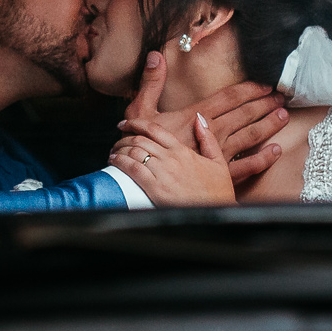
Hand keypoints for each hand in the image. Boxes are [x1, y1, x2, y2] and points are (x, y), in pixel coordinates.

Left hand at [109, 113, 237, 206]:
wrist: (216, 211)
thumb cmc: (218, 190)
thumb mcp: (218, 161)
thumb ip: (208, 139)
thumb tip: (199, 119)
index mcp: (182, 151)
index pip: (154, 129)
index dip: (135, 123)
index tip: (125, 124)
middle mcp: (171, 158)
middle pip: (140, 140)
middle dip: (123, 138)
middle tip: (116, 143)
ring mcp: (162, 172)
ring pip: (133, 152)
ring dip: (119, 149)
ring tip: (113, 153)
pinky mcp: (155, 187)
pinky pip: (132, 169)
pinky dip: (119, 162)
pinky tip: (113, 161)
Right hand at [122, 50, 285, 183]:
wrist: (137, 176)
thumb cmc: (136, 143)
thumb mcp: (139, 110)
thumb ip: (151, 82)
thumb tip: (155, 55)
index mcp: (194, 116)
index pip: (228, 97)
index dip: (249, 89)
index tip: (265, 84)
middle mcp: (210, 133)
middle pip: (244, 114)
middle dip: (264, 104)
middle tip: (281, 97)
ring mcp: (216, 154)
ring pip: (250, 136)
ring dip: (268, 125)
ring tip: (283, 116)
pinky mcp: (218, 173)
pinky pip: (246, 166)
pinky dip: (263, 158)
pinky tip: (275, 150)